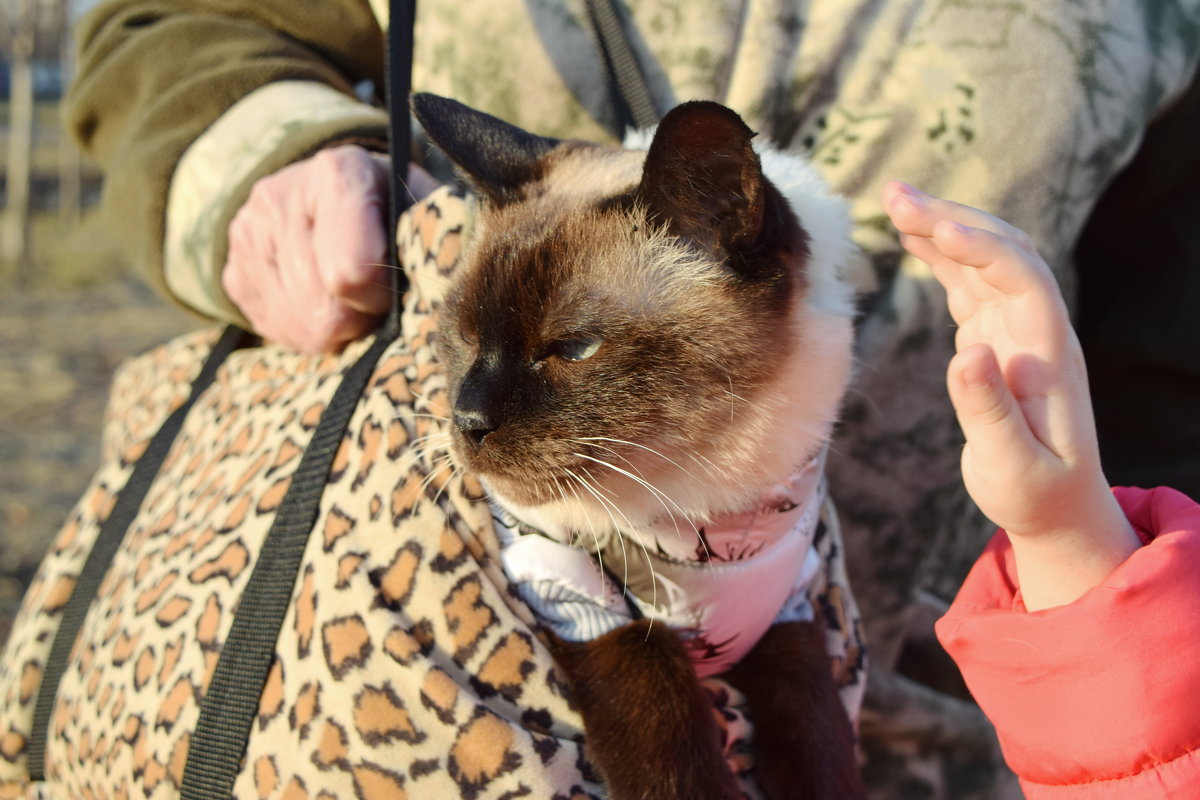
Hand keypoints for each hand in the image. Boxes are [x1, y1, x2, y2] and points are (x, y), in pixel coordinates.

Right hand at [223, 145, 439, 352]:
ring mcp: (248, 235)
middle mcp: (281, 197)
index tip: (394, 283)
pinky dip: (310, 331)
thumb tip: (444, 280)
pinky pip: (278, 332)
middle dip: (363, 315)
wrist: (326, 192)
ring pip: (304, 326)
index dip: (383, 293)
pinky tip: (323, 302)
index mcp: (337, 172)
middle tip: (376, 296)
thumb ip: (434, 235)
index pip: (352, 272)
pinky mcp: (233, 272)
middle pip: (327, 308)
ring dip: (339, 327)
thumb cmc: (392, 205)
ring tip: (352, 298)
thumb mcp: (423, 206)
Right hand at [883, 181, 1138, 609]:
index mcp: (1048, 353)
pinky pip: (970, 284)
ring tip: (893, 201)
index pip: (1021, 278)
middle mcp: (1037, 330)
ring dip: (942, 227)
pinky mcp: (996, 340)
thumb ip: (989, 410)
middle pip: (1001, 253)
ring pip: (983, 261)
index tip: (932, 227)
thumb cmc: (1035, 493)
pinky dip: (942, 257)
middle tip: (893, 194)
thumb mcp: (1011, 465)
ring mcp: (1017, 331)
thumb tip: (967, 352)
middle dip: (951, 218)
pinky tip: (913, 238)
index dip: (980, 248)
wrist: (1059, 507)